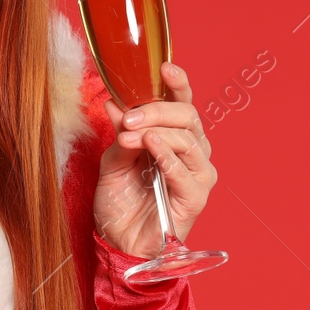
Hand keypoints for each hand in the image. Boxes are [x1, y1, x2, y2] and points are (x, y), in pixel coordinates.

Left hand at [92, 61, 216, 258]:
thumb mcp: (112, 161)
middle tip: (129, 115)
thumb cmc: (120, 203)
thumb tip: (114, 101)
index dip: (178, 84)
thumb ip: (119, 132)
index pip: (183, 104)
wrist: (119, 242)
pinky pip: (184, 169)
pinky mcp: (196, 197)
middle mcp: (193, 153)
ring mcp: (198, 174)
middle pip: (188, 116)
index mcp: (175, 138)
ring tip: (131, 133)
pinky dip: (167, 154)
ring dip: (157, 130)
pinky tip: (150, 145)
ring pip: (188, 139)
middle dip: (157, 109)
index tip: (164, 67)